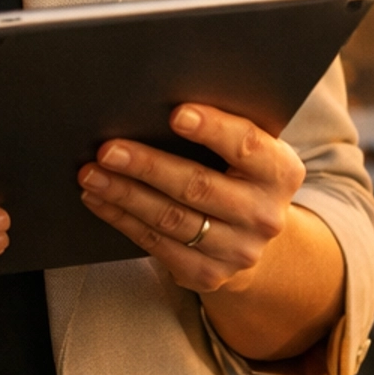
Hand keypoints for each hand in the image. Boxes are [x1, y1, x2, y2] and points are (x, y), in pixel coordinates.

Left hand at [76, 103, 304, 293]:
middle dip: (148, 166)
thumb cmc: (239, 174)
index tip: (176, 113)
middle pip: (199, 186)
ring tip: (92, 174)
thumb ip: (222, 129)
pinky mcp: (209, 274)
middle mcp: (264, 214)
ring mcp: (238, 250)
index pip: (247, 145)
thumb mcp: (248, 152)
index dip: (213, 129)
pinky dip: (123, 220)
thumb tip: (158, 99)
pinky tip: (100, 200)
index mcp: (281, 172)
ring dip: (125, 194)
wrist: (251, 236)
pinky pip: (157, 244)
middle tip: (108, 149)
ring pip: (171, 219)